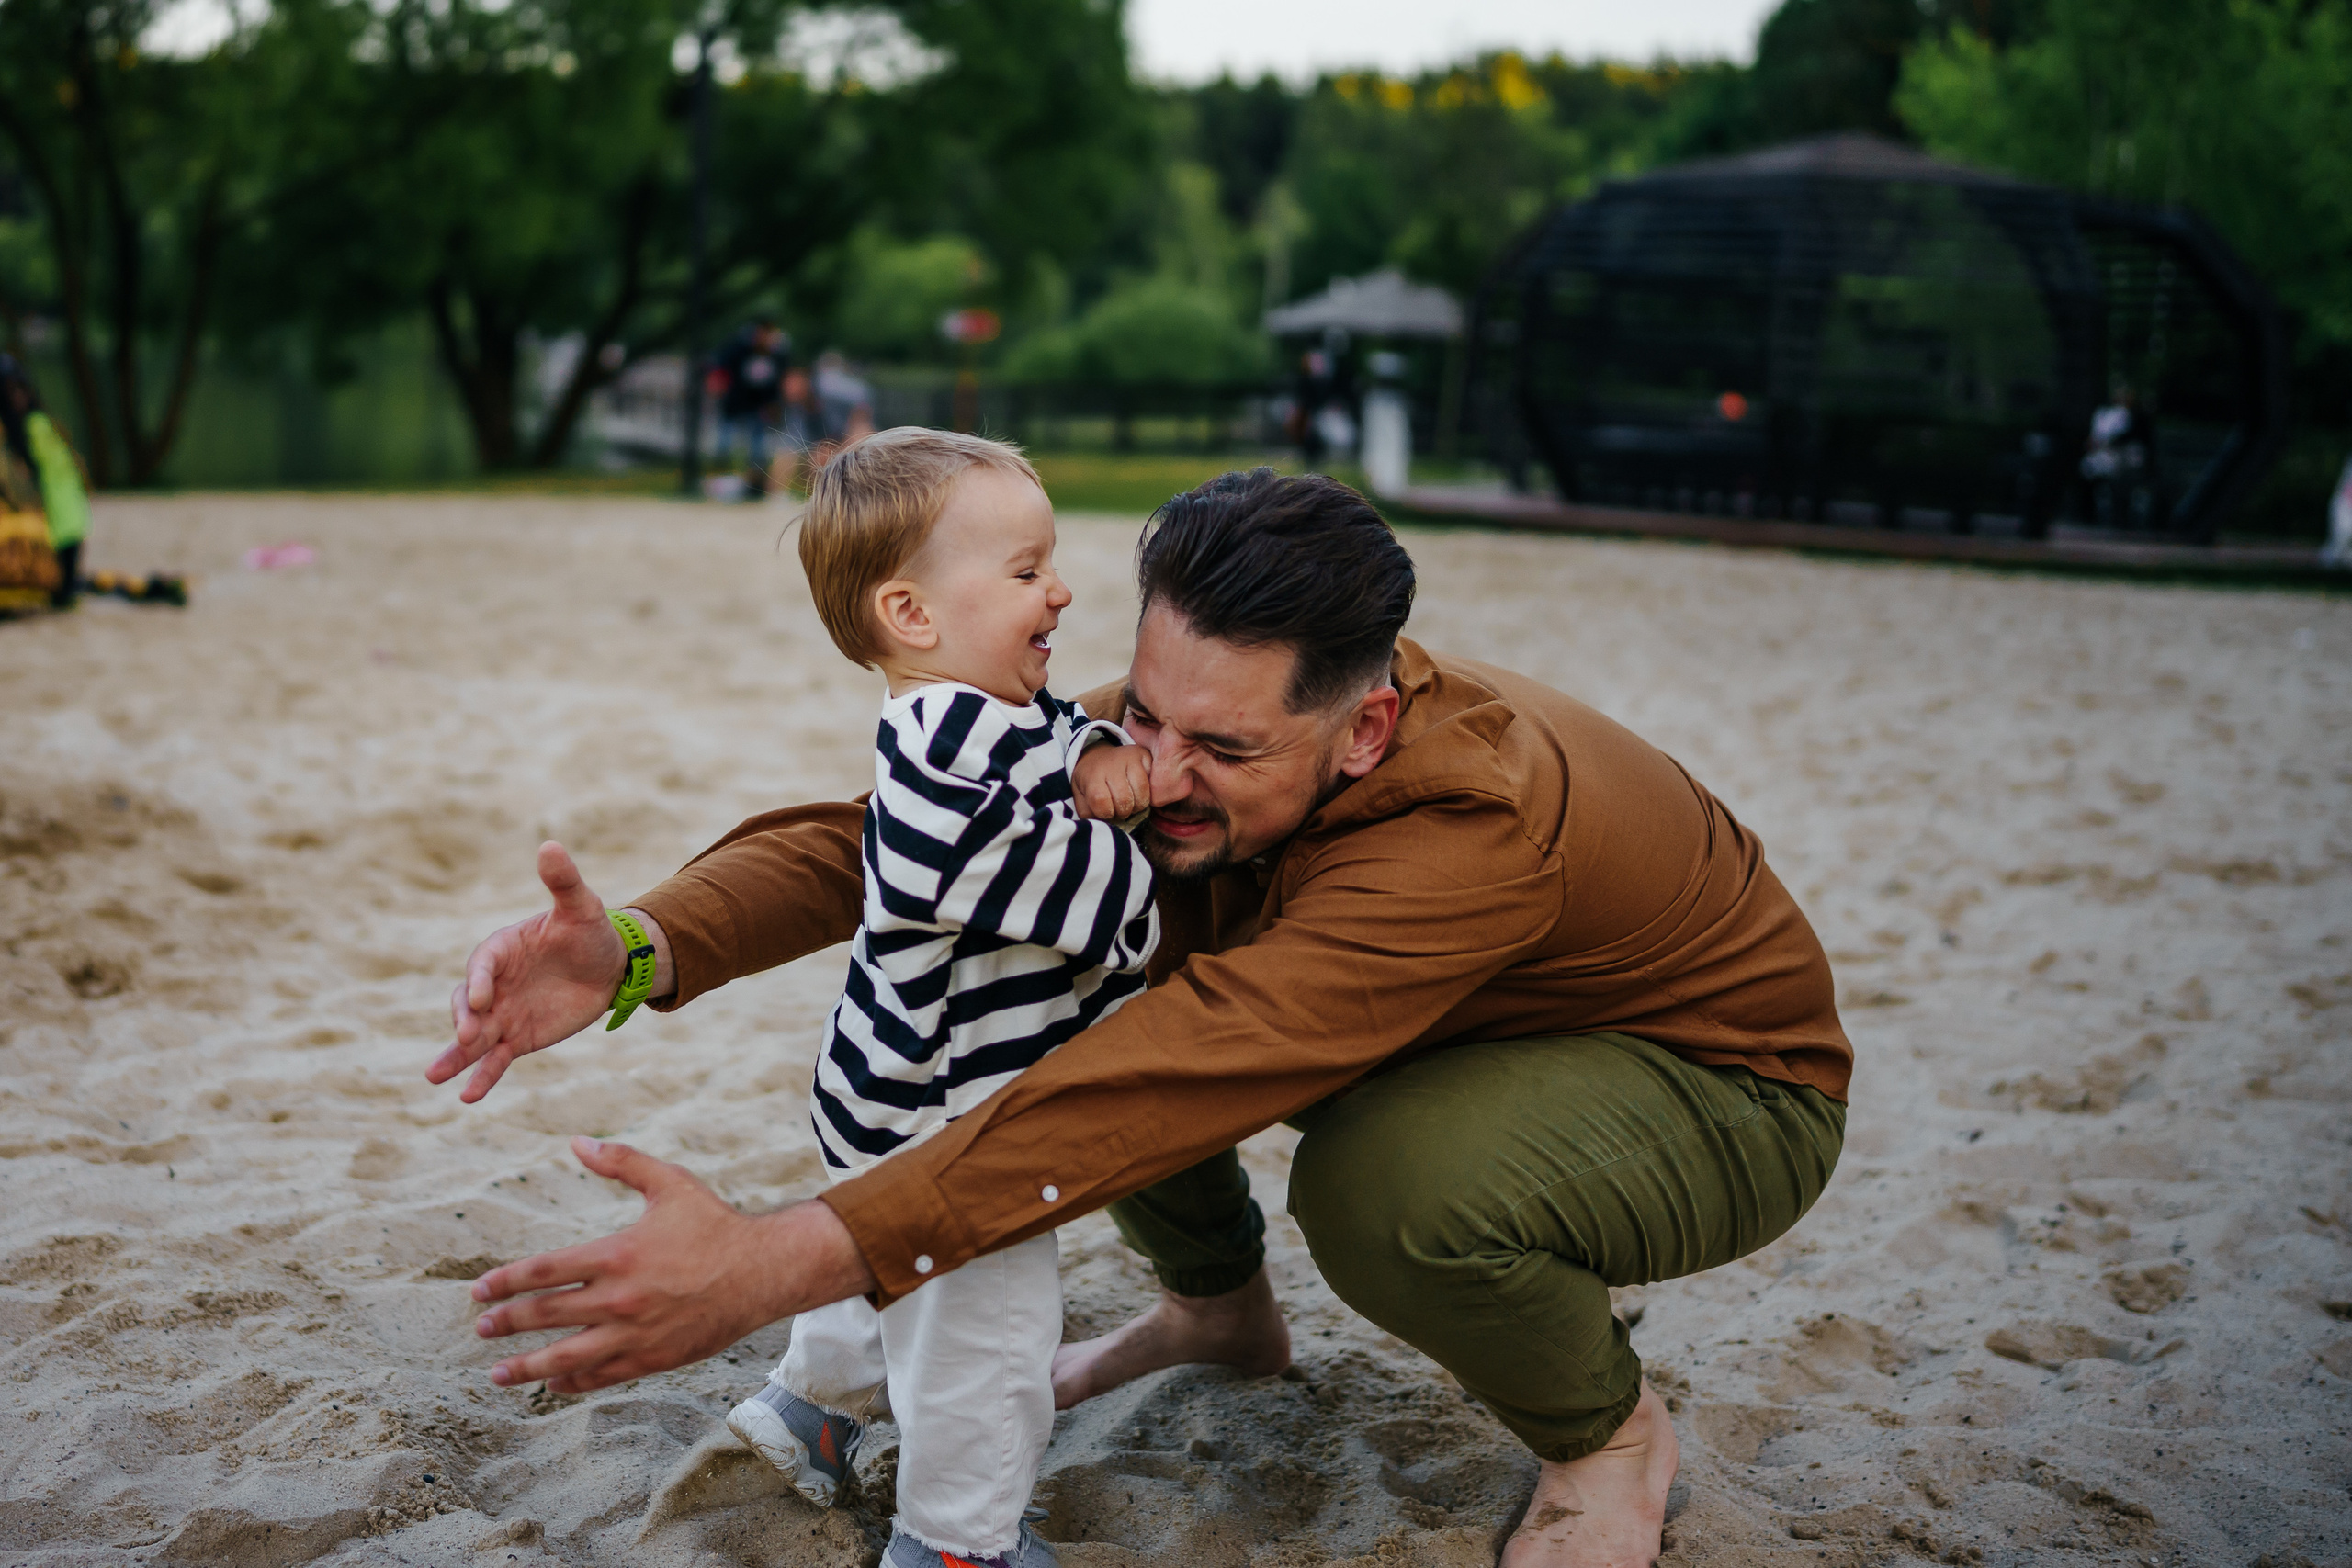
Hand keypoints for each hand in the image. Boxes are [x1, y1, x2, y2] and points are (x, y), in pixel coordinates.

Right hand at [429, 841, 657, 1103]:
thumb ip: (563, 882)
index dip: (480, 980)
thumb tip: (550, 845)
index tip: (482, 999)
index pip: (483, 965)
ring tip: (436, 1076)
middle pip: (467, 1003)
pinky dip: (481, 1078)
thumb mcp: (581, 907)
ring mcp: (501, 1014)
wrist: (609, 967)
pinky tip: (468, 1097)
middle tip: (466, 1036)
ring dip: (455, 1055)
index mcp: (502, 949)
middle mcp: (493, 984)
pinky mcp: (515, 1039)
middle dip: (463, 1020)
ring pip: (471, 1037)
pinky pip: (493, 1061)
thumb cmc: (590, 932)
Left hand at [470, 1137, 877, 1392]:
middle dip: (506, 1324)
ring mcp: (635, 1334)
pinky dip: (573, 1382)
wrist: (764, 1272)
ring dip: (526, 1367)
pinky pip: (603, 1375)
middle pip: (546, 1316)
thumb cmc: (715, 1224)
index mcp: (617, 1255)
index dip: (505, 1283)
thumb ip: (621, 1161)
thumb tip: (576, 1142)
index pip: (543, 1272)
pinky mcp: (654, 1358)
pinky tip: (552, 1384)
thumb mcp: (670, 1183)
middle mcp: (619, 1299)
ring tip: (497, 1374)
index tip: (479, 1292)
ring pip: (567, 1357)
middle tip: (481, 1329)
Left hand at [1072, 741, 1151, 821]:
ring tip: (1132, 802)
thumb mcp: (1081, 797)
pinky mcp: (1145, 756)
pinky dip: (1150, 793)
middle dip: (1124, 812)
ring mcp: (1130, 758)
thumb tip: (1104, 825)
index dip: (1106, 813)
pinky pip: (1154, 783)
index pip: (1101, 801)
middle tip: (1120, 809)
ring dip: (1139, 805)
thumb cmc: (1091, 782)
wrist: (1099, 757)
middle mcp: (1112, 763)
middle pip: (1124, 800)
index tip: (1107, 811)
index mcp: (1092, 775)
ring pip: (1142, 794)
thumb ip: (1088, 814)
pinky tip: (1140, 791)